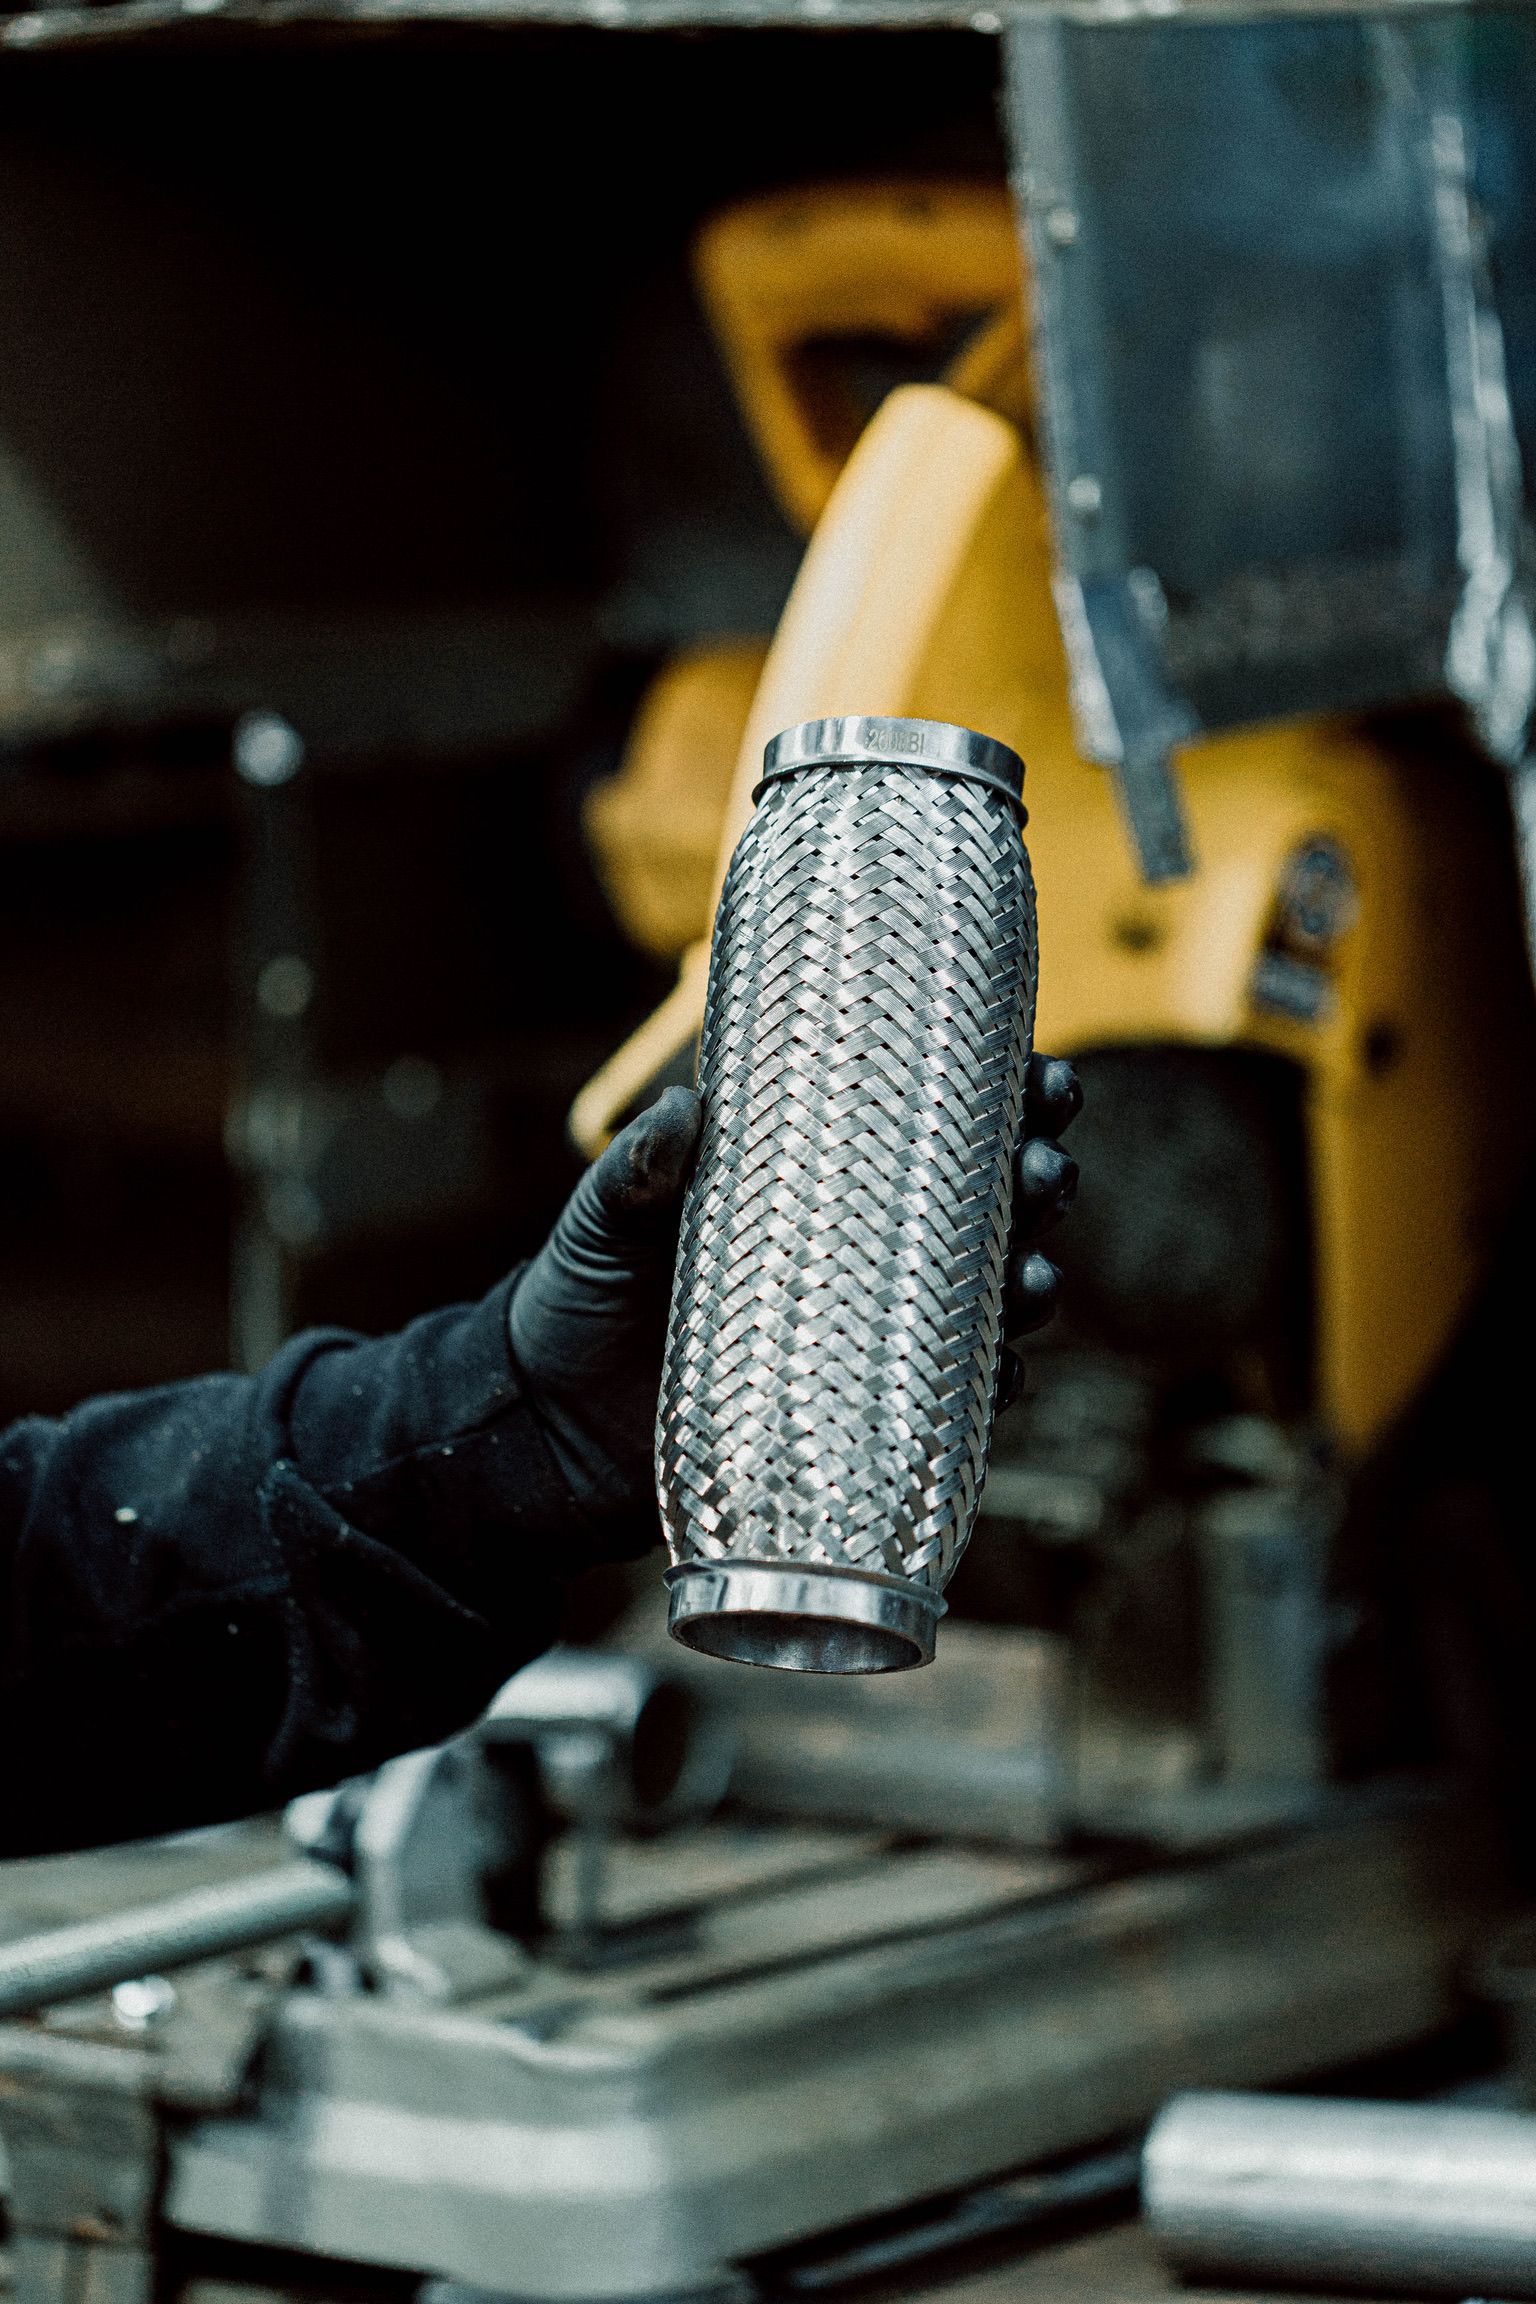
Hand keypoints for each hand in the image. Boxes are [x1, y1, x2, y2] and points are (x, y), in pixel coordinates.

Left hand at [508, 1056, 1080, 1540]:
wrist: (542, 1429)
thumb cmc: (576, 1300)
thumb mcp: (602, 1221)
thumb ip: (634, 1170)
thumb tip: (681, 1110)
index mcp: (813, 1177)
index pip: (924, 1122)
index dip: (1003, 1096)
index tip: (1042, 1074)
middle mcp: (856, 1250)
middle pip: (983, 1202)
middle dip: (1039, 1178)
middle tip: (1048, 1167)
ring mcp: (861, 1332)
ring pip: (982, 1297)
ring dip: (1031, 1279)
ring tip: (1039, 1273)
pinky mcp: (852, 1414)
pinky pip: (946, 1401)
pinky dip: (989, 1389)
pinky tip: (1008, 1376)